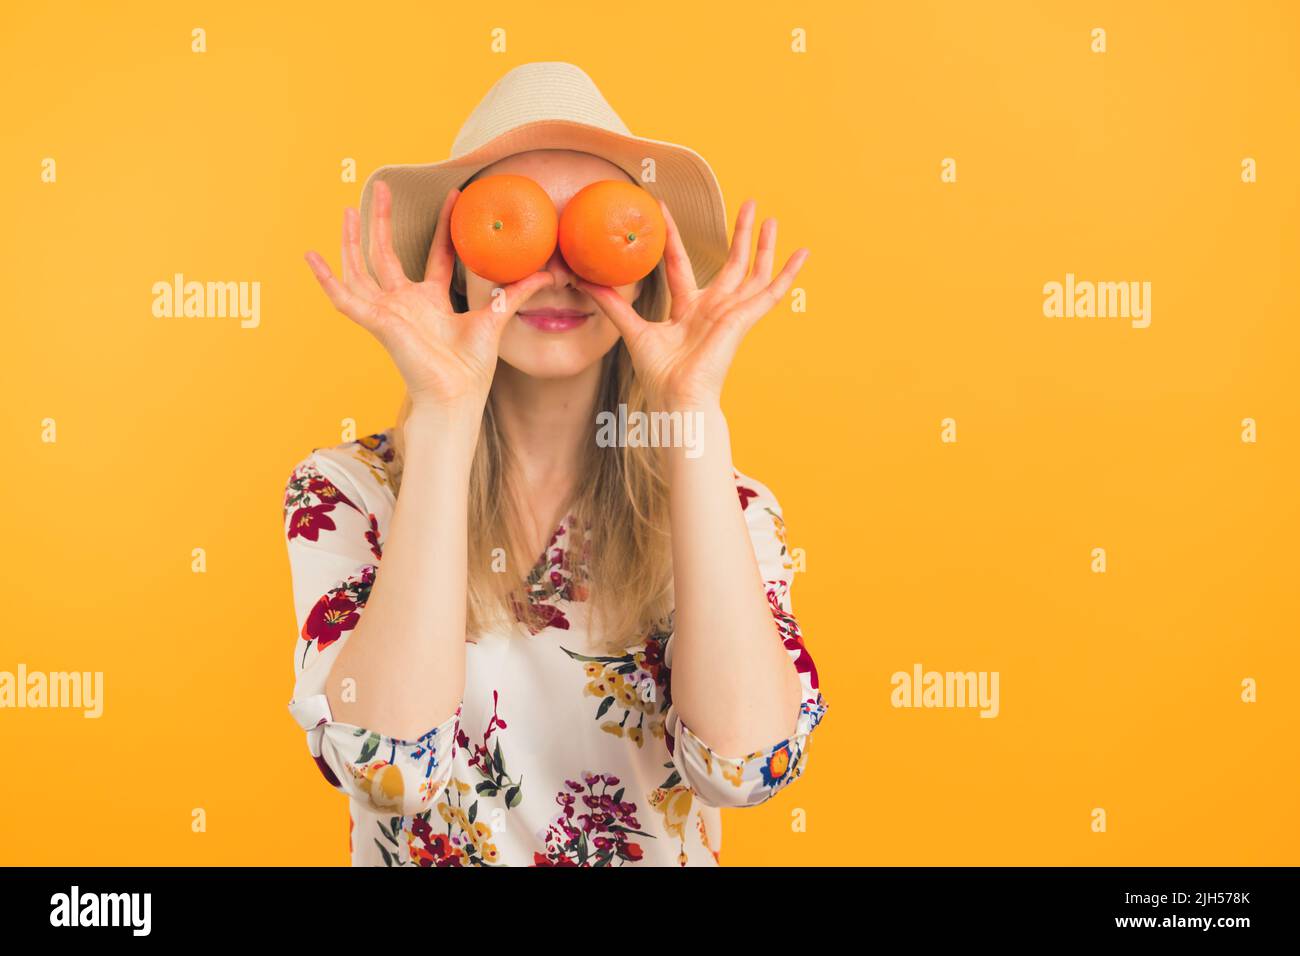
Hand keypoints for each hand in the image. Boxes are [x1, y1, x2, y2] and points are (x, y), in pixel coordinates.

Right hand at [304, 180, 554, 416]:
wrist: (455, 395)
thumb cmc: (471, 368)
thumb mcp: (496, 319)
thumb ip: (517, 294)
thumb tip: (550, 273)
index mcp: (432, 302)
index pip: (436, 255)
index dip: (443, 227)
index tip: (453, 196)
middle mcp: (406, 304)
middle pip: (387, 254)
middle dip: (382, 221)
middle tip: (380, 187)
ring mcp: (387, 312)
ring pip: (361, 269)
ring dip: (351, 240)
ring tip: (348, 209)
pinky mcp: (375, 321)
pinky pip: (343, 298)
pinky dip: (326, 279)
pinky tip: (312, 256)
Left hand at [574, 197, 808, 409]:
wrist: (679, 398)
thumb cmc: (660, 375)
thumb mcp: (633, 330)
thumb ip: (614, 305)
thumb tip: (586, 280)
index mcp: (689, 309)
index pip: (681, 263)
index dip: (673, 236)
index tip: (663, 209)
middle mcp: (714, 308)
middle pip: (730, 262)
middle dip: (738, 234)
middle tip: (747, 203)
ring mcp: (732, 312)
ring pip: (753, 271)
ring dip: (762, 245)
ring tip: (770, 218)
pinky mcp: (744, 318)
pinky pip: (771, 293)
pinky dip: (789, 273)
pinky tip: (803, 254)